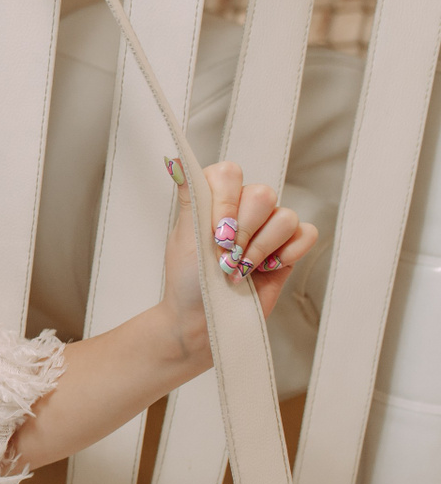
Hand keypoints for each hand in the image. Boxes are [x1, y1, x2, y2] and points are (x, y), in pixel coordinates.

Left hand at [162, 158, 318, 356]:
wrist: (204, 321)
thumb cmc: (189, 281)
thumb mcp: (184, 237)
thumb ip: (191, 198)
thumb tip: (177, 161)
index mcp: (214, 199)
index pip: (229, 173)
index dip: (225, 201)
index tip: (214, 231)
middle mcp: (243, 208)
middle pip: (263, 193)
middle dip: (244, 230)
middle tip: (226, 257)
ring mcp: (268, 228)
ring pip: (285, 215)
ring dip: (261, 248)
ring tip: (241, 269)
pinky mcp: (289, 249)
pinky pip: (307, 233)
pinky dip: (289, 252)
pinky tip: (267, 268)